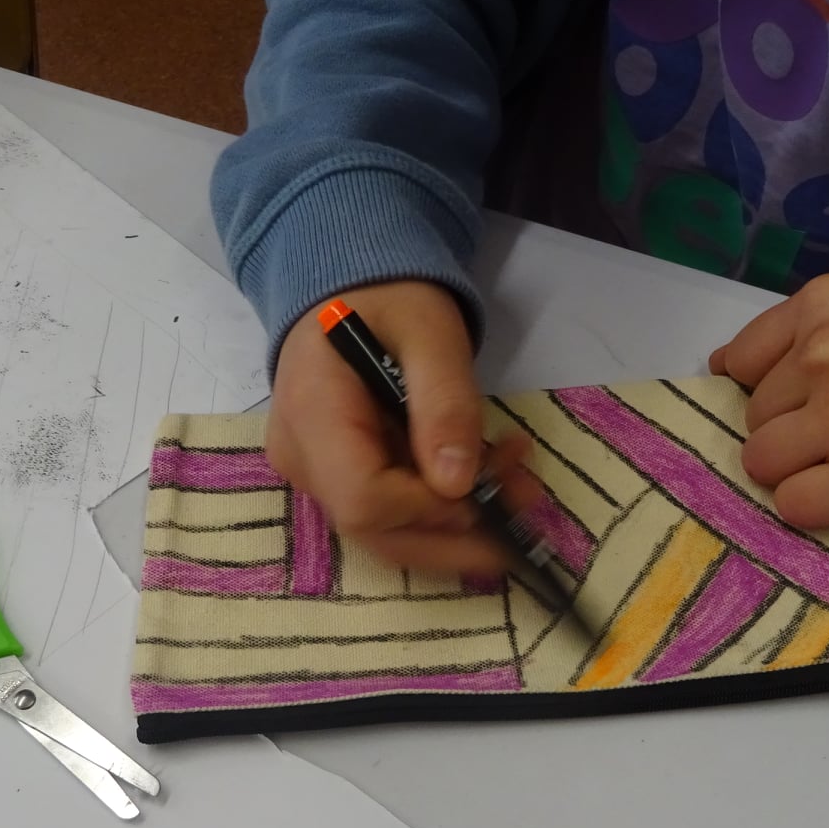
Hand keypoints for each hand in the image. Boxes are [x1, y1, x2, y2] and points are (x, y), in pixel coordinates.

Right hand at [270, 280, 533, 575]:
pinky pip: (393, 516)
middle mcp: (302, 460)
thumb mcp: (430, 333)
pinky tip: (489, 475)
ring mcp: (315, 477)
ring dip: (462, 525)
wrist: (348, 292)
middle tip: (526, 498)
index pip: (362, 498)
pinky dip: (447, 509)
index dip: (429, 508)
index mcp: (311, 413)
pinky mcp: (338, 483)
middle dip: (458, 533)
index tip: (486, 485)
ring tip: (519, 481)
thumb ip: (444, 404)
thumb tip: (457, 485)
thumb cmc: (386, 300)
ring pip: (390, 535)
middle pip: (375, 533)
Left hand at [711, 273, 828, 528]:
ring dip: (797, 468)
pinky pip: (791, 503)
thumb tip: (721, 367)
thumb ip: (794, 334)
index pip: (741, 362)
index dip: (771, 388)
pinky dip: (814, 505)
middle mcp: (828, 352)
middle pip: (753, 414)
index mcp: (825, 304)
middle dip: (789, 427)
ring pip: (762, 460)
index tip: (812, 395)